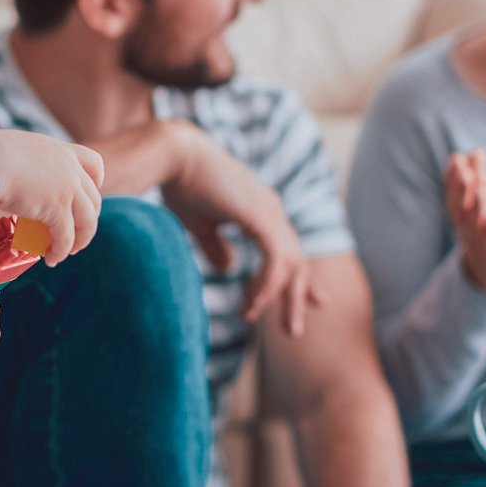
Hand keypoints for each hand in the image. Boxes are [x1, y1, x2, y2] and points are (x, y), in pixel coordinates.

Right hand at [0, 128, 103, 264]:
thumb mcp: (17, 151)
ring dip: (80, 240)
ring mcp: (67, 188)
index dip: (96, 181)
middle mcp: (69, 168)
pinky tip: (52, 258)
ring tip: (69, 251)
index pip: (93, 162)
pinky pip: (65, 237)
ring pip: (87, 221)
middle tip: (77, 233)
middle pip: (93, 198)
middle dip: (88, 219)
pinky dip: (61, 251)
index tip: (91, 192)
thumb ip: (25, 165)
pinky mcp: (57, 210)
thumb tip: (10, 179)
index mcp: (60, 150)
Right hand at [161, 122, 319, 334]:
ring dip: (281, 299)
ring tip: (270, 326)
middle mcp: (270, 210)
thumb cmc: (180, 184)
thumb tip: (229, 267)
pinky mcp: (261, 218)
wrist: (174, 156)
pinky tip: (252, 307)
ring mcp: (269, 213)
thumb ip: (216, 246)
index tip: (311, 301)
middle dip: (298, 296)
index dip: (298, 278)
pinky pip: (275, 263)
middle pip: (296, 261)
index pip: (287, 249)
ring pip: (290, 266)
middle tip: (293, 331)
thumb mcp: (200, 224)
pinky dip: (266, 288)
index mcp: (259, 209)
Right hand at [443, 148, 485, 293]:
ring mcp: (474, 236)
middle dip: (460, 185)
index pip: (453, 189)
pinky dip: (485, 230)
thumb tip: (477, 151)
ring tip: (480, 188)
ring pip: (471, 219)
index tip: (457, 158)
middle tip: (462, 166)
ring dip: (474, 203)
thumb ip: (479, 176)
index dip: (454, 175)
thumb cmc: (485, 224)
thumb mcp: (482, 199)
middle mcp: (463, 221)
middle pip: (459, 201)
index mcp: (460, 207)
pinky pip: (485, 240)